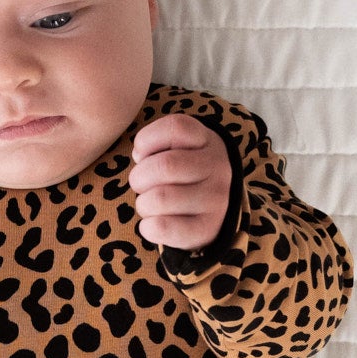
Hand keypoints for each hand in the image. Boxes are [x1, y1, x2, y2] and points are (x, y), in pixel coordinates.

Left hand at [127, 113, 230, 252]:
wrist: (215, 210)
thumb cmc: (185, 174)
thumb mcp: (178, 149)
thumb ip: (156, 144)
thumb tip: (140, 156)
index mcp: (206, 141)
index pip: (175, 127)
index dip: (147, 140)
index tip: (144, 154)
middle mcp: (217, 168)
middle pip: (165, 166)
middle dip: (139, 178)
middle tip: (141, 186)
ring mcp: (216, 200)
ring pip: (161, 198)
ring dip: (143, 204)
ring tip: (150, 205)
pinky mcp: (207, 229)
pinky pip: (163, 227)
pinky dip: (147, 227)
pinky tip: (152, 223)